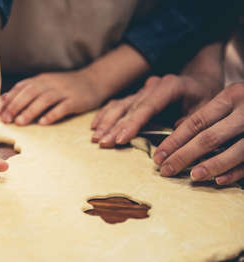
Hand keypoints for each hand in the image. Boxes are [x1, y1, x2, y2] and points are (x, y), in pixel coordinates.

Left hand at [0, 71, 101, 125]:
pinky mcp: (76, 100)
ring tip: (20, 122)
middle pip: (30, 93)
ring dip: (31, 111)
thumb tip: (4, 100)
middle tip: (6, 119)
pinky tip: (43, 122)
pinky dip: (52, 114)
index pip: (22, 88)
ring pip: (45, 100)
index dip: (10, 99)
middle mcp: (50, 84)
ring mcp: (64, 91)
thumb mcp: (45, 84)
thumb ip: (26, 91)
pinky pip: (63, 107)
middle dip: (16, 105)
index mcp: (41, 80)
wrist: (93, 80)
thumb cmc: (65, 86)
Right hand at [91, 74, 216, 146]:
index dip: (132, 124)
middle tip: (102, 143)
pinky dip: (104, 115)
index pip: (147, 107)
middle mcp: (152, 87)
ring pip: (119, 106)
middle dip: (114, 127)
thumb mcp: (206, 108)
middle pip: (129, 108)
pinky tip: (95, 126)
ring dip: (106, 122)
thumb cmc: (204, 95)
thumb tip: (174, 137)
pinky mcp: (136, 96)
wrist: (200, 79)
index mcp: (169, 87)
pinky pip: (116, 104)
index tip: (120, 139)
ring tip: (96, 138)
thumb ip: (190, 122)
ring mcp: (141, 91)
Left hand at [153, 82, 243, 184]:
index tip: (158, 156)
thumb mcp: (233, 99)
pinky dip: (235, 172)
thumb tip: (175, 133)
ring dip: (210, 166)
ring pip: (233, 151)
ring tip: (192, 177)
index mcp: (232, 96)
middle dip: (184, 156)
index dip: (174, 141)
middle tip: (165, 171)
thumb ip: (209, 115)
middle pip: (208, 138)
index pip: (196, 122)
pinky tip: (218, 180)